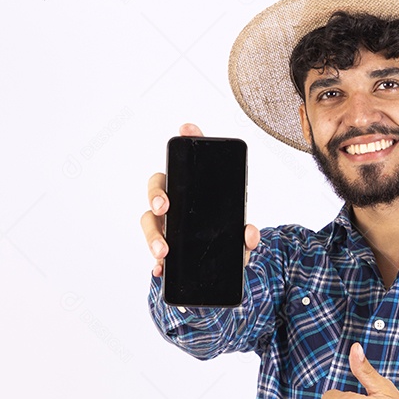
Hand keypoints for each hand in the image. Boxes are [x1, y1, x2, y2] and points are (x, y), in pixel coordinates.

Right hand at [140, 123, 259, 277]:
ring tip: (163, 253)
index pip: (189, 159)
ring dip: (153, 235)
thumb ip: (247, 236)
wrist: (220, 269)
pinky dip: (155, 262)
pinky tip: (159, 269)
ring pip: (149, 221)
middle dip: (156, 195)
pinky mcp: (162, 247)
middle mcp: (176, 201)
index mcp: (195, 189)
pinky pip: (153, 252)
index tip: (187, 129)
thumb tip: (249, 234)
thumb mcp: (240, 238)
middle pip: (158, 187)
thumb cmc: (226, 240)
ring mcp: (166, 223)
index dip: (188, 138)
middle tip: (164, 208)